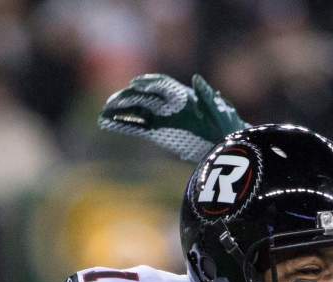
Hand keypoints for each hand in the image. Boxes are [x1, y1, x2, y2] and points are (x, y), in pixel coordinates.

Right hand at [97, 73, 246, 161]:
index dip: (147, 82)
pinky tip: (107, 123)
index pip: (161, 84)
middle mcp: (169, 105)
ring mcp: (163, 119)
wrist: (230, 151)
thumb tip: (197, 78)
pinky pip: (137, 127)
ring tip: (102, 115)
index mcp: (183, 96)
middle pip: (144, 97)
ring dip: (119, 112)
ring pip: (137, 112)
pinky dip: (122, 125)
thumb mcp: (219, 113)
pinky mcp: (159, 134)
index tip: (134, 84)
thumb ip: (207, 96)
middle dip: (127, 98)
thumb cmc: (227, 130)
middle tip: (110, 103)